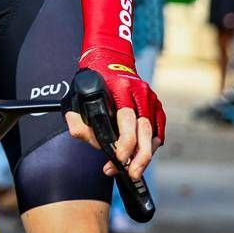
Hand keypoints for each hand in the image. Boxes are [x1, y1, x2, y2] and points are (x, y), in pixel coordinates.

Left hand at [65, 48, 163, 180]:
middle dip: (139, 156)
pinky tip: (142, 155)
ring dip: (145, 154)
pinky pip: (157, 129)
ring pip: (153, 131)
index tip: (119, 159)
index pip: (127, 120)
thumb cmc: (92, 80)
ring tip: (134, 169)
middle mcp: (139, 92)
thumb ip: (76, 119)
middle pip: (144, 129)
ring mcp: (150, 97)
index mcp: (120, 88)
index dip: (125, 143)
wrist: (110, 58)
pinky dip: (152, 144)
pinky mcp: (156, 104)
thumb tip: (85, 138)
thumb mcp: (76, 95)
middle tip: (131, 173)